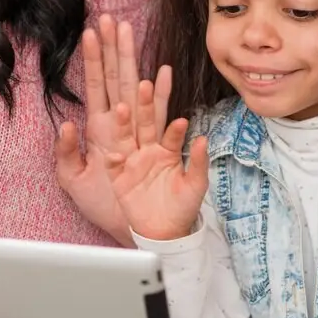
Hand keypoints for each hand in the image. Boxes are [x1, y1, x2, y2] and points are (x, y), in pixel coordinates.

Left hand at [55, 15, 169, 245]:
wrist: (139, 233)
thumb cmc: (108, 209)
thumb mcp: (74, 184)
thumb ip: (66, 155)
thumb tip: (64, 124)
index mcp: (102, 133)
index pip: (97, 89)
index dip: (94, 61)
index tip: (90, 33)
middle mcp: (124, 128)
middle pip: (119, 81)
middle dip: (115, 51)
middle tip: (112, 21)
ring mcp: (144, 137)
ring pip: (139, 94)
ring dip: (135, 67)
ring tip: (131, 40)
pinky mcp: (162, 154)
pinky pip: (163, 123)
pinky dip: (162, 101)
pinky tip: (162, 76)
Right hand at [105, 78, 209, 241]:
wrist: (164, 231)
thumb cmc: (182, 206)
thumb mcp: (195, 185)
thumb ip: (199, 163)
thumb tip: (204, 139)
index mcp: (167, 150)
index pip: (170, 132)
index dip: (175, 127)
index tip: (181, 120)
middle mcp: (148, 150)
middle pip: (145, 125)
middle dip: (145, 106)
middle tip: (145, 86)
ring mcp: (131, 162)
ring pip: (126, 139)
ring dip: (124, 124)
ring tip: (124, 109)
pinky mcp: (119, 177)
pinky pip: (114, 167)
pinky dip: (113, 160)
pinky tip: (113, 154)